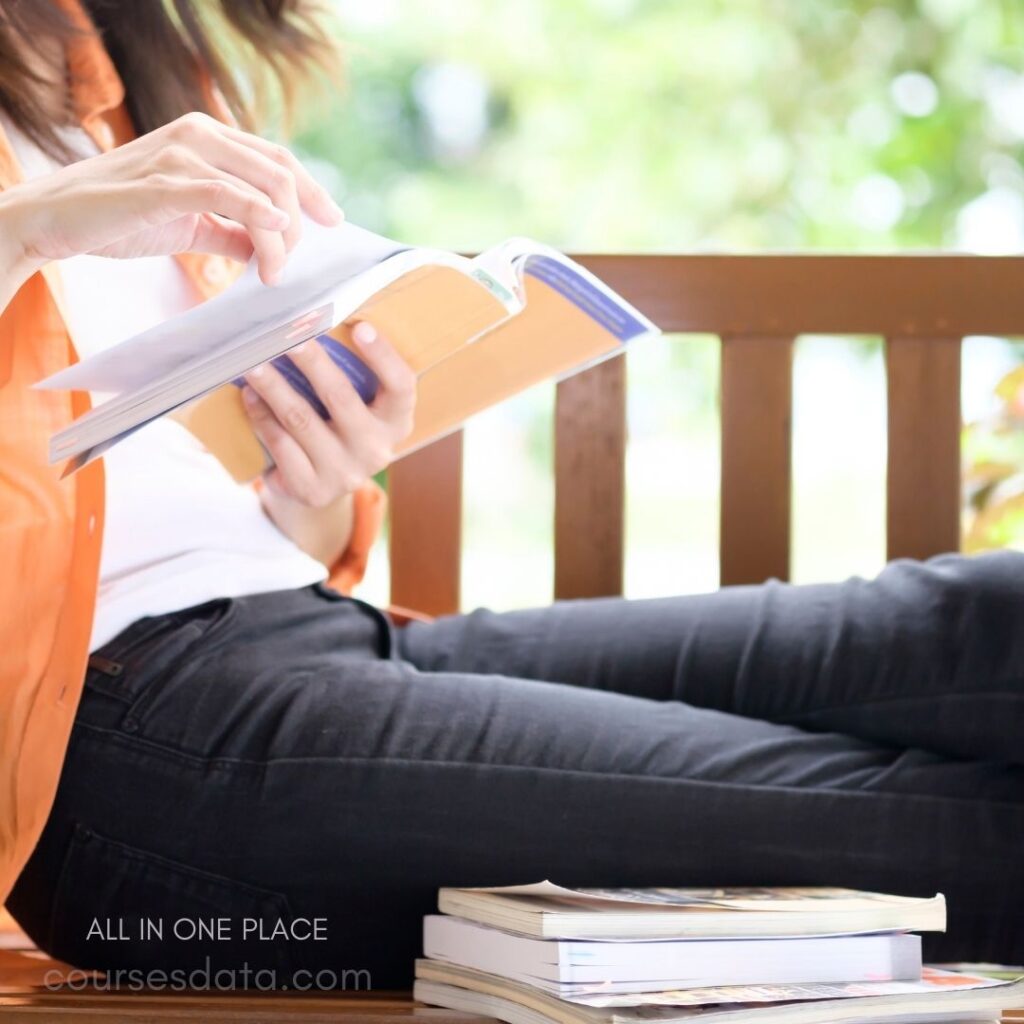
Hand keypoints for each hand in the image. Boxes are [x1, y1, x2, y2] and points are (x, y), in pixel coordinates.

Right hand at [0, 111, 341, 289]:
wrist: (57, 219)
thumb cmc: (120, 218)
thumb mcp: (189, 224)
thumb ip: (231, 231)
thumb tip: (269, 250)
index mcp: (207, 137)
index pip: (276, 158)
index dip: (312, 189)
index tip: (333, 220)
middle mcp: (200, 135)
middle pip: (280, 173)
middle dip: (301, 221)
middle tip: (293, 265)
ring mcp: (184, 154)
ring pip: (263, 189)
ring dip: (281, 238)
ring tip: (274, 274)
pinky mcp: (167, 182)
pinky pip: (230, 197)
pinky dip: (260, 223)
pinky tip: (272, 247)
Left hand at [241, 322, 415, 507]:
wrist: (322, 485)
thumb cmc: (339, 427)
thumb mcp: (359, 405)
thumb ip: (352, 374)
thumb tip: (314, 321)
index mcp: (396, 423)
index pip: (401, 386)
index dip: (384, 356)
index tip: (360, 326)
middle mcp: (377, 450)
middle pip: (341, 398)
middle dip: (311, 362)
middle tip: (287, 334)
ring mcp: (345, 473)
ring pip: (301, 420)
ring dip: (273, 386)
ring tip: (253, 362)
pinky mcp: (312, 489)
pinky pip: (280, 445)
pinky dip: (261, 417)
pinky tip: (250, 396)